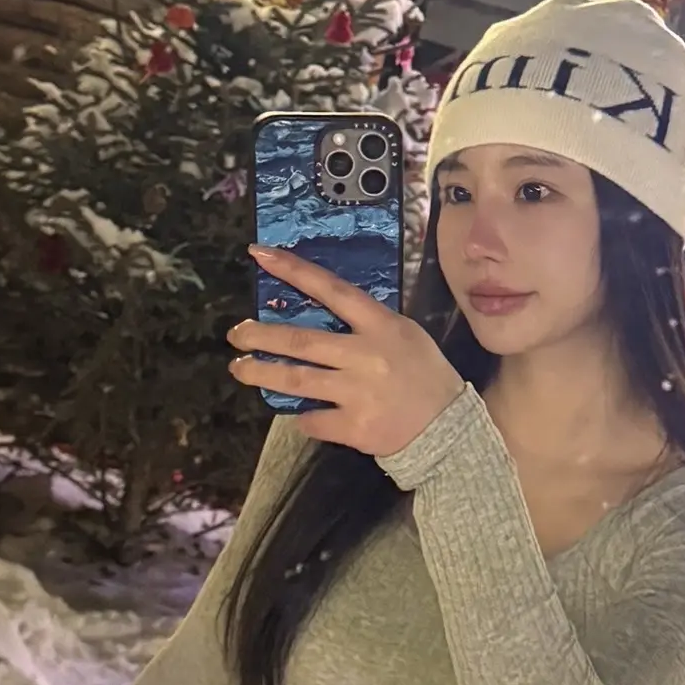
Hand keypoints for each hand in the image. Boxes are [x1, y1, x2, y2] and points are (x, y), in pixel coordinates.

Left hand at [231, 248, 463, 457]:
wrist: (448, 429)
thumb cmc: (425, 375)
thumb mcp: (404, 335)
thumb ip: (366, 325)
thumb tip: (317, 314)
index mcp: (381, 326)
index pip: (331, 290)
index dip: (294, 271)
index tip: (260, 255)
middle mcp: (366, 356)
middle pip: (300, 340)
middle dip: (261, 336)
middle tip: (236, 335)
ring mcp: (358, 393)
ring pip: (295, 380)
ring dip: (261, 373)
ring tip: (240, 369)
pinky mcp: (353, 426)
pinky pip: (312, 419)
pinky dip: (301, 415)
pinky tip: (297, 411)